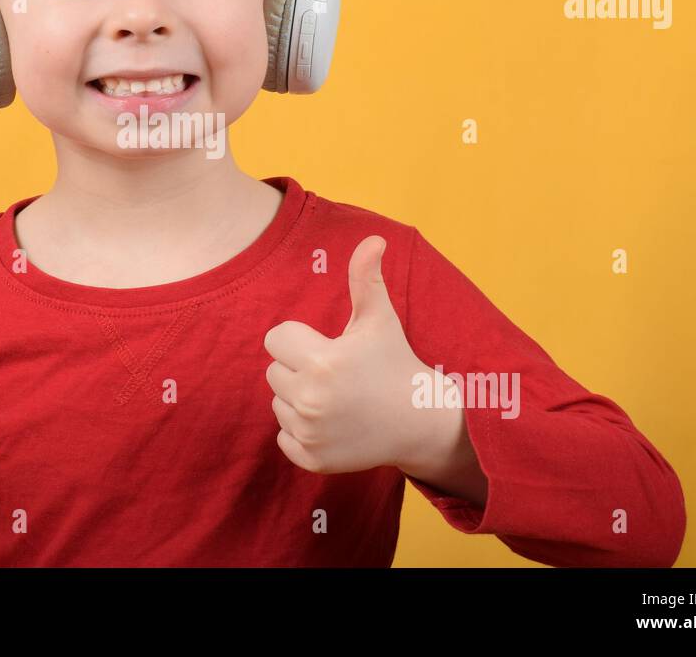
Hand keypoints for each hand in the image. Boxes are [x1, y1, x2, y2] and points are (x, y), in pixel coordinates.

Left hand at [264, 234, 454, 474]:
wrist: (421, 423)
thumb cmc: (395, 364)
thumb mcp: (380, 319)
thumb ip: (366, 278)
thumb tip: (373, 238)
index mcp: (322, 361)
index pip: (276, 338)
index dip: (299, 339)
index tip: (327, 347)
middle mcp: (311, 399)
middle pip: (274, 371)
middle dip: (299, 369)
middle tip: (336, 375)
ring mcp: (310, 432)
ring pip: (278, 402)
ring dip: (299, 399)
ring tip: (337, 399)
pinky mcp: (310, 458)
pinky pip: (283, 435)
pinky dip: (302, 431)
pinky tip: (333, 423)